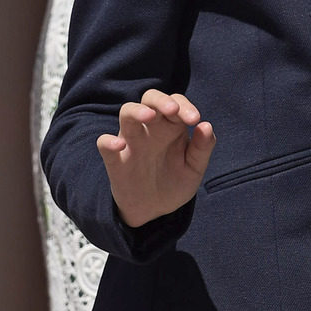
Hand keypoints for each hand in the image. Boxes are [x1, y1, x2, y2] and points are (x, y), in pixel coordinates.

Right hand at [97, 89, 215, 227]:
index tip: (195, 119)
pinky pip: (104, 143)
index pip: (175, 103)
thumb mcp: (194, 169)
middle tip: (173, 110)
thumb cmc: (175, 183)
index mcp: (171, 127)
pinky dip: (109, 141)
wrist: (154, 211)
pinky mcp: (115, 159)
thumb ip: (202, 148)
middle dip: (161, 100)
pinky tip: (120, 145)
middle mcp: (150, 129)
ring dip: (136, 111)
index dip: (185, 105)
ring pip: (126, 112)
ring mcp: (131, 141)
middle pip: (150, 99)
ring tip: (149, 116)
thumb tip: (206, 125)